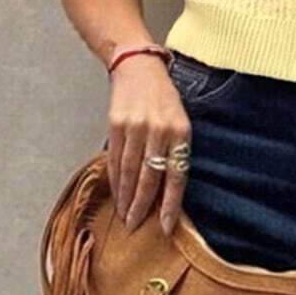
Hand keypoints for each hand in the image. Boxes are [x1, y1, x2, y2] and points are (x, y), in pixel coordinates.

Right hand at [103, 53, 190, 235]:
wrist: (139, 67)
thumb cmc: (163, 100)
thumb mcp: (179, 123)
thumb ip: (175, 154)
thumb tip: (164, 194)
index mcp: (181, 132)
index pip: (177, 176)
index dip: (170, 204)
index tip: (165, 227)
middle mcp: (159, 131)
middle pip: (149, 178)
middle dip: (142, 206)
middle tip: (136, 226)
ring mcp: (136, 127)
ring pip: (130, 172)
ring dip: (126, 198)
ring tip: (124, 216)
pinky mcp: (116, 124)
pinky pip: (115, 159)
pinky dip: (115, 180)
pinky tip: (116, 194)